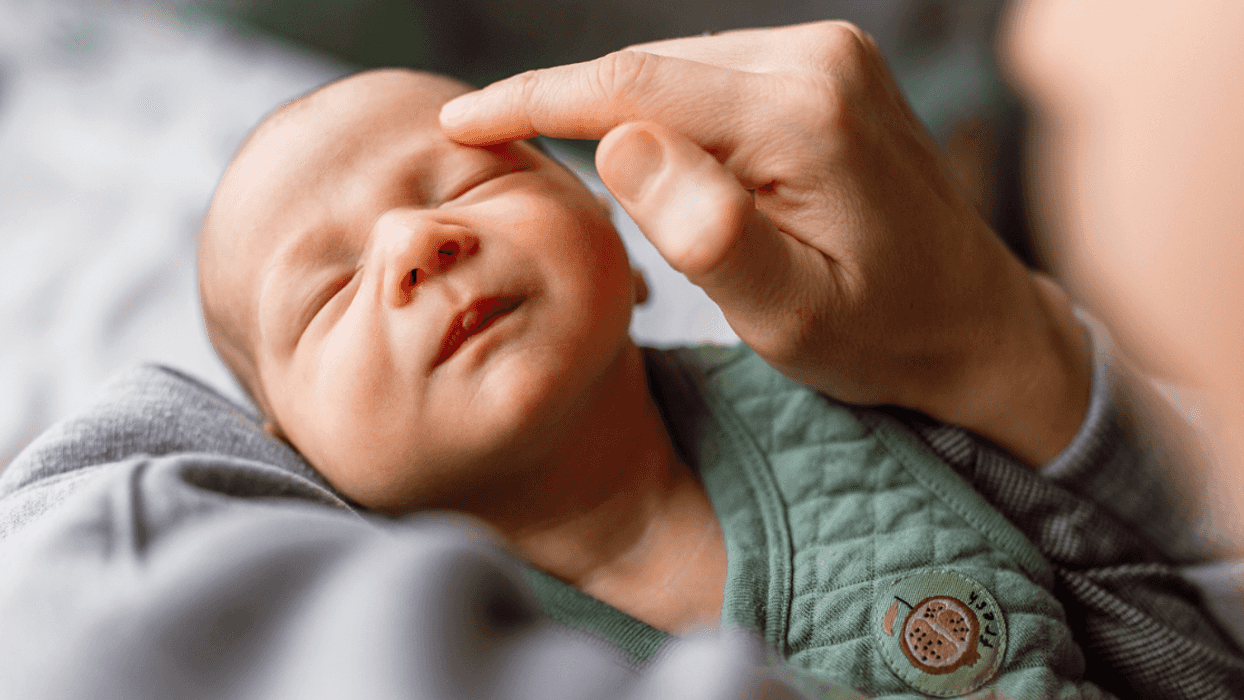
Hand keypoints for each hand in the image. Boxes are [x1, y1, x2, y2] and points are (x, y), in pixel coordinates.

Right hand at [440, 22, 1090, 464]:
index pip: (634, 87)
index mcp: (805, 116)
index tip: (463, 122)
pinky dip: (666, 110)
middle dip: (566, 105)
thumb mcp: (791, 315)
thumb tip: (620, 144)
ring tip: (562, 161)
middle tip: (490, 146)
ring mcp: (830, 53)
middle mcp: (820, 59)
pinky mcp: (829, 66)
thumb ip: (710, 234)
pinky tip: (645, 153)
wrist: (974, 320)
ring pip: (678, 68)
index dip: (535, 100)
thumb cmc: (882, 336)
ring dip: (617, 112)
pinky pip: (715, 75)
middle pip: (651, 69)